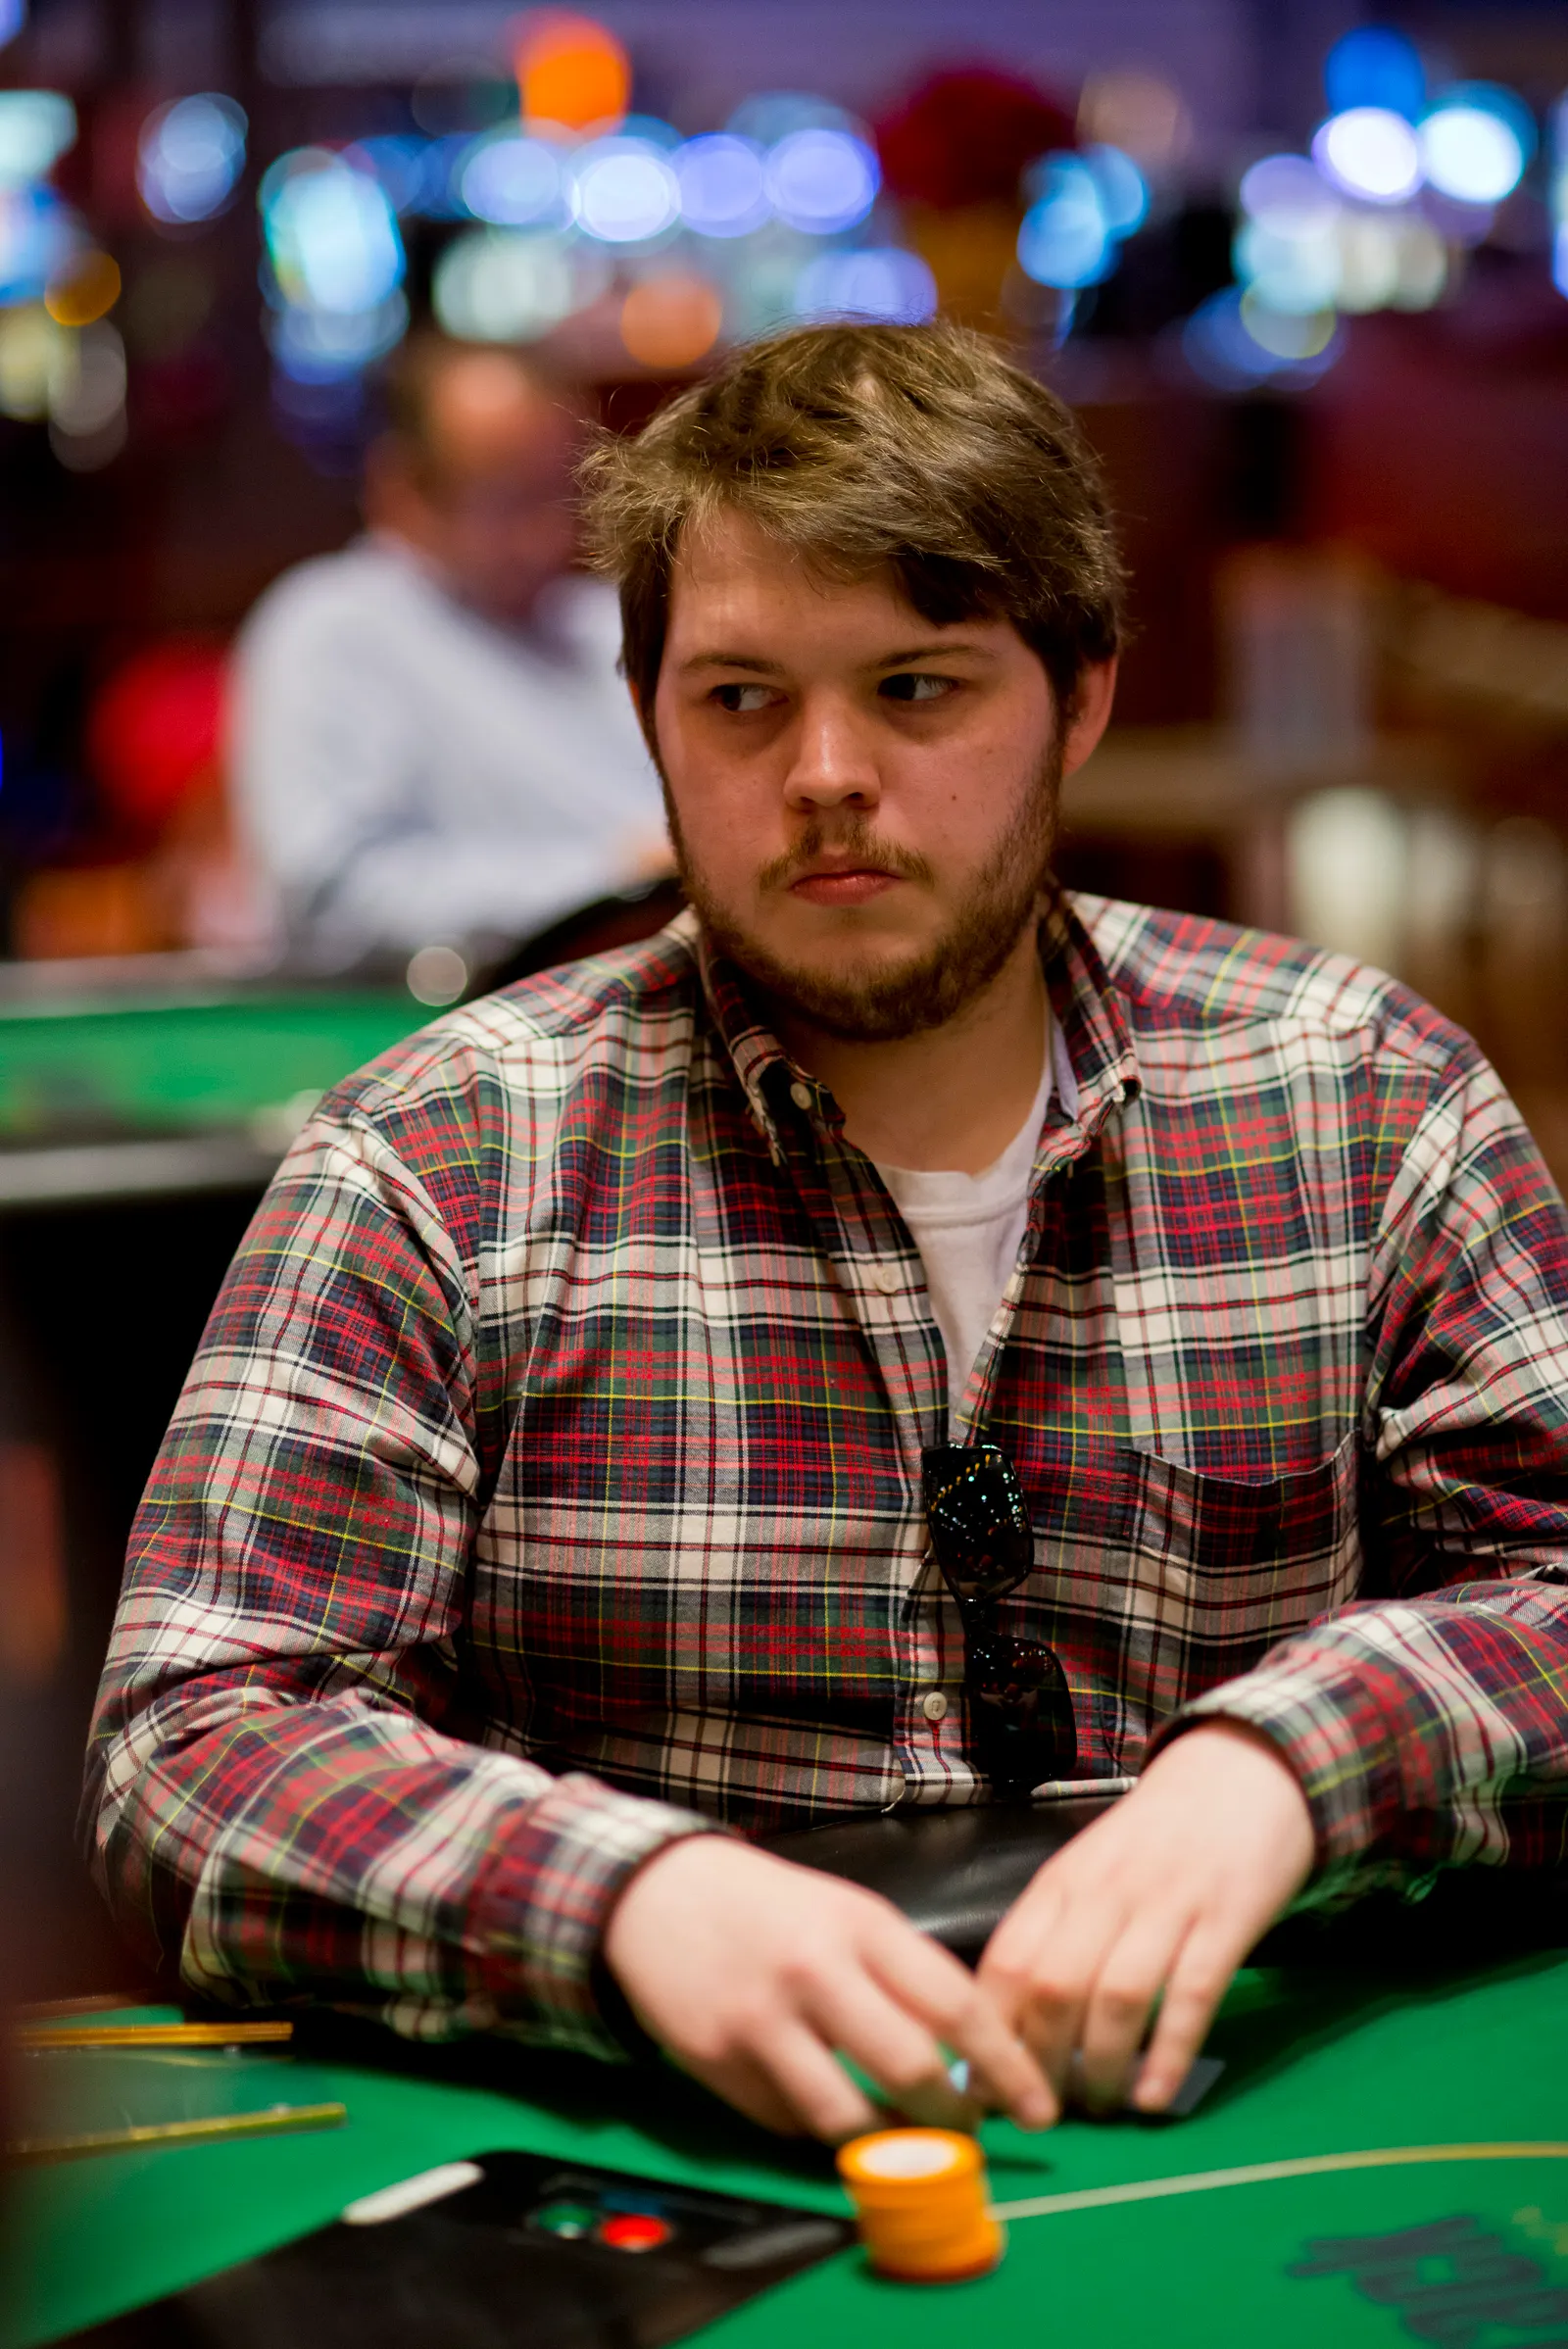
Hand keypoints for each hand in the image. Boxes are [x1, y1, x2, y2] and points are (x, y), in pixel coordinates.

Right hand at [601, 1835, 1054, 2142]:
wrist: (657, 1892)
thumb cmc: (773, 1906)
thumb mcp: (847, 1914)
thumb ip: (902, 1976)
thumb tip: (968, 2061)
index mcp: (859, 1924)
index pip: (953, 2003)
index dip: (1004, 2066)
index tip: (1037, 2109)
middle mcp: (814, 1971)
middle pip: (909, 2069)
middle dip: (952, 2119)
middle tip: (969, 2136)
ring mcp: (762, 2022)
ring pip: (847, 2118)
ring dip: (889, 2143)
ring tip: (904, 2138)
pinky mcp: (720, 2064)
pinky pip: (790, 2124)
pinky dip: (820, 2128)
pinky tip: (827, 2106)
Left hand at [976, 1722, 1315, 2119]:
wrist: (1241, 1774)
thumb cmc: (1155, 1838)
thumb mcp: (1089, 1870)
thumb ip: (1054, 1933)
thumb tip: (1005, 2026)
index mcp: (1063, 1881)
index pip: (1006, 1961)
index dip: (990, 2032)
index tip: (985, 2088)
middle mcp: (1106, 1891)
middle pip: (1053, 1987)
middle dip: (1040, 2065)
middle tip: (1042, 2116)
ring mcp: (1168, 1904)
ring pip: (1116, 1997)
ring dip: (1101, 2067)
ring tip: (1099, 2108)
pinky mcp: (1226, 1920)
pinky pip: (1190, 1995)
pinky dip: (1168, 2054)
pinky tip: (1155, 2098)